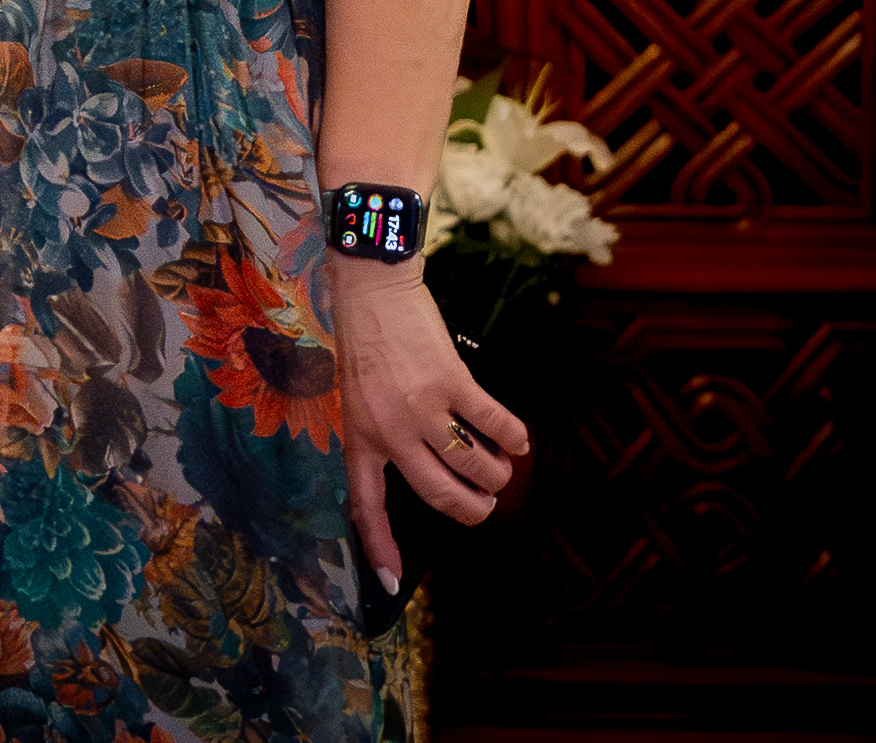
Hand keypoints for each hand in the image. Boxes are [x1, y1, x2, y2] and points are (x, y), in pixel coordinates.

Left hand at [326, 258, 525, 592]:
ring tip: (502, 466)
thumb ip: (385, 438)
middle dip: (474, 509)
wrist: (374, 293)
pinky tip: (517, 440)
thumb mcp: (358, 400)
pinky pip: (495, 425)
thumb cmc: (367, 347)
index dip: (380, 547)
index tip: (392, 583)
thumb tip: (431, 469)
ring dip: (498, 473)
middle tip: (487, 503)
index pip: (366, 506)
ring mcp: (421, 407)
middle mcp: (389, 431)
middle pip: (440, 496)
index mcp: (360, 439)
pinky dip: (514, 438)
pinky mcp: (451, 381)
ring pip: (475, 465)